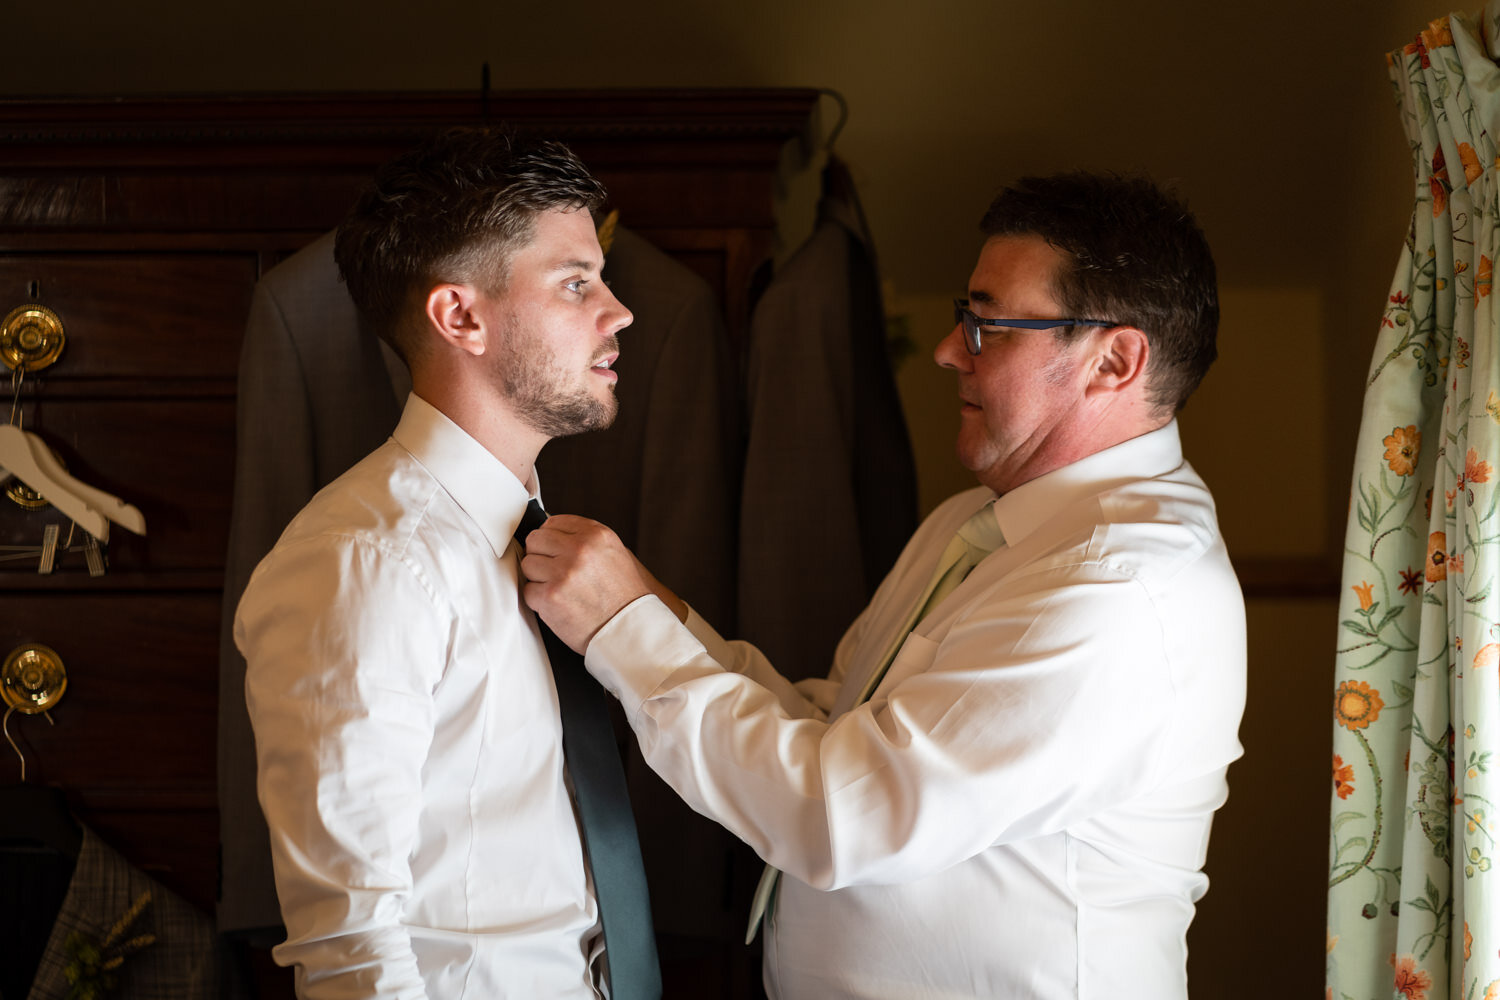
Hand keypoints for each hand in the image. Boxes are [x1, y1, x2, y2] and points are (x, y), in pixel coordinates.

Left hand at [520, 515, 678, 651]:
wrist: (630, 628)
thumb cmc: (625, 596)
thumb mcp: (615, 553)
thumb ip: (585, 539)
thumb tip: (553, 534)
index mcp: (596, 535)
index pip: (553, 522)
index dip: (551, 538)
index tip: (553, 549)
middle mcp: (579, 550)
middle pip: (536, 540)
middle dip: (541, 556)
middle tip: (554, 571)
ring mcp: (563, 573)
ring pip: (528, 565)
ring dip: (539, 578)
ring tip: (560, 589)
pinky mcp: (551, 597)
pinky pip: (529, 591)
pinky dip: (539, 600)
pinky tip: (559, 604)